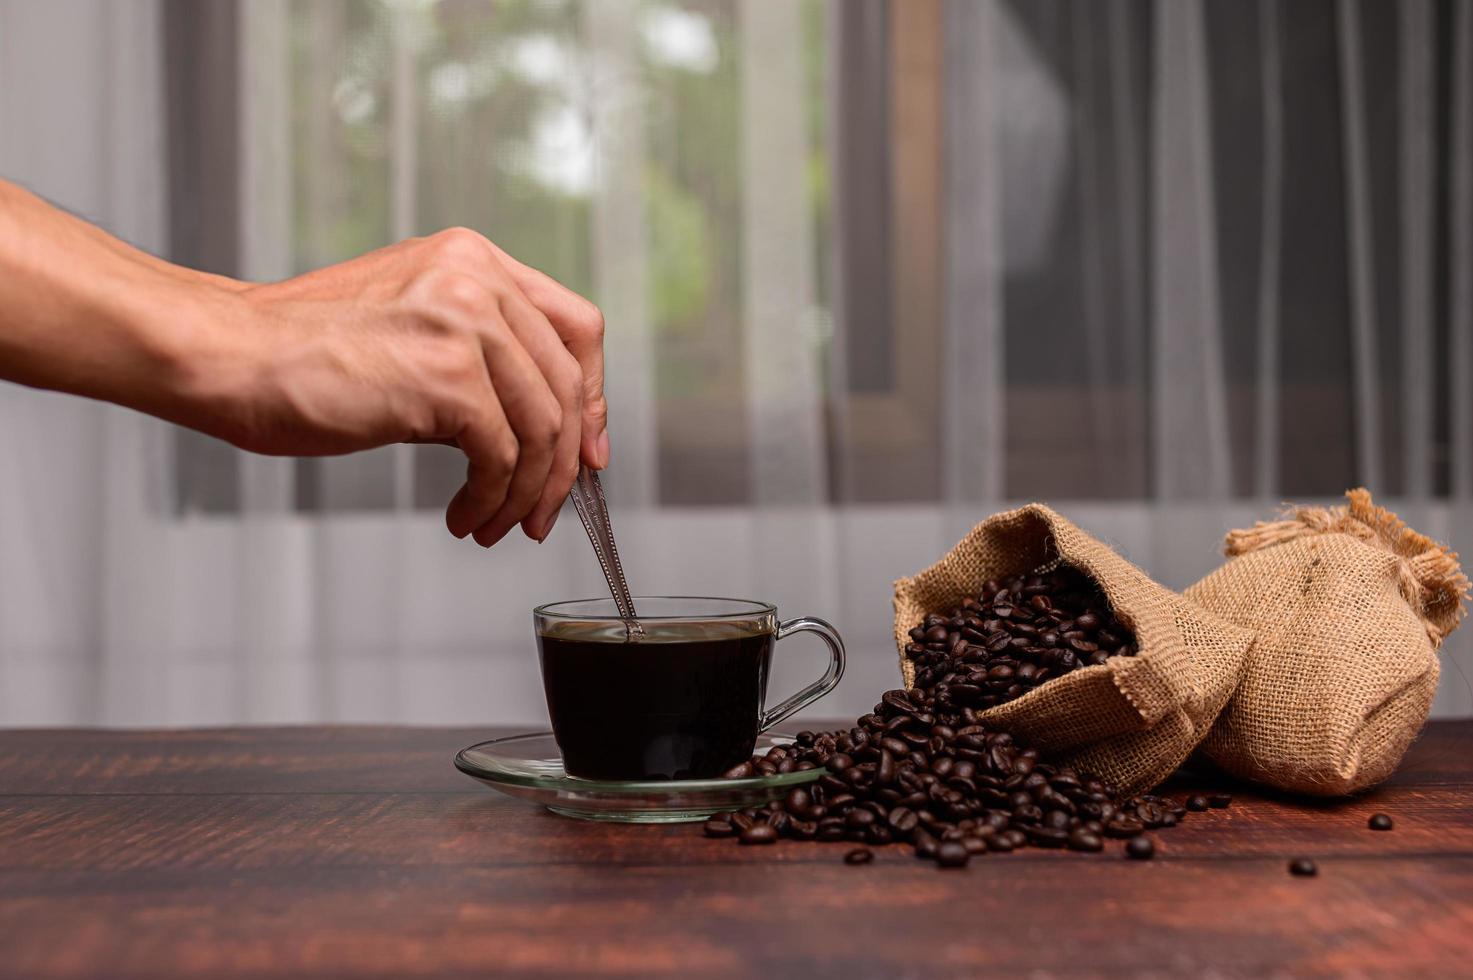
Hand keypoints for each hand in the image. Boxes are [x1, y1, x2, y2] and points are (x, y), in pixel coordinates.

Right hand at [189, 227, 606, 545]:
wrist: (230, 356)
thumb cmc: (302, 352)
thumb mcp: (409, 325)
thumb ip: (476, 355)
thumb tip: (538, 430)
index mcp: (474, 259)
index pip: (575, 326)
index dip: (592, 395)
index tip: (585, 449)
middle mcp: (478, 279)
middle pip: (568, 384)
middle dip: (564, 464)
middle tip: (544, 511)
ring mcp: (467, 322)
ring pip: (543, 427)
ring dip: (527, 492)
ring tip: (498, 523)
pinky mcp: (448, 376)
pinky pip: (503, 455)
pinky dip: (492, 498)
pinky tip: (466, 515)